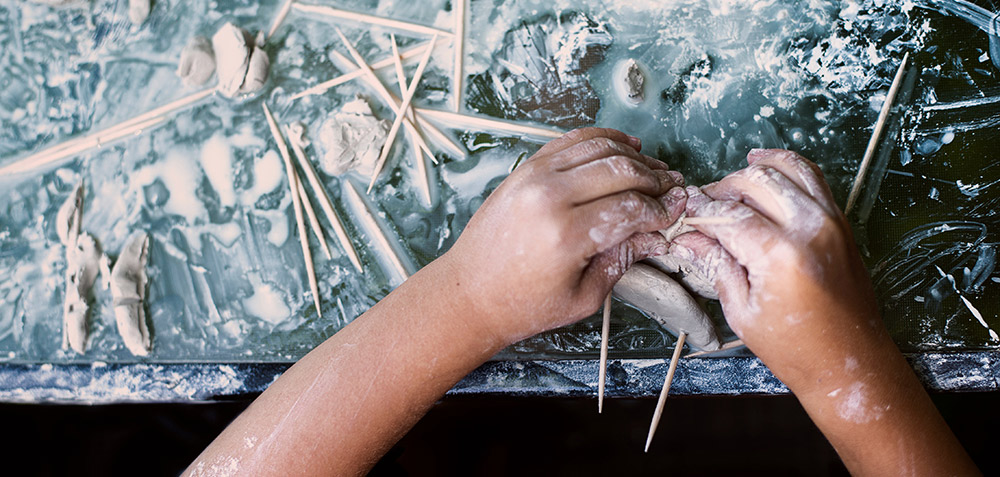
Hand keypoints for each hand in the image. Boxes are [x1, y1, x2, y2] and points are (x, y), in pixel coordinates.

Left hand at [441, 128, 686, 344]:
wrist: (469, 293)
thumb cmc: (522, 304)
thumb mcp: (583, 296)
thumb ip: (623, 259)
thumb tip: (656, 236)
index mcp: (566, 234)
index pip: (631, 207)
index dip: (661, 208)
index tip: (677, 210)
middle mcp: (549, 197)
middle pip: (621, 170)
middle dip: (654, 179)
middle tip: (672, 189)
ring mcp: (534, 177)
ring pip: (600, 147)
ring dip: (634, 156)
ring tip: (654, 170)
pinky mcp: (525, 169)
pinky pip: (572, 141)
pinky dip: (602, 140)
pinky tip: (624, 148)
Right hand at [680, 149, 880, 387]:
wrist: (850, 363)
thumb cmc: (798, 349)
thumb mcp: (742, 311)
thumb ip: (716, 265)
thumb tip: (688, 240)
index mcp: (780, 254)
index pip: (729, 214)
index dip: (701, 212)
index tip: (685, 215)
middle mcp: (809, 228)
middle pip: (755, 181)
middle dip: (723, 188)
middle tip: (704, 205)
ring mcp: (831, 220)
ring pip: (788, 167)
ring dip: (755, 170)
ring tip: (732, 184)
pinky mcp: (841, 222)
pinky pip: (813, 177)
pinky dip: (788, 167)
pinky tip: (766, 169)